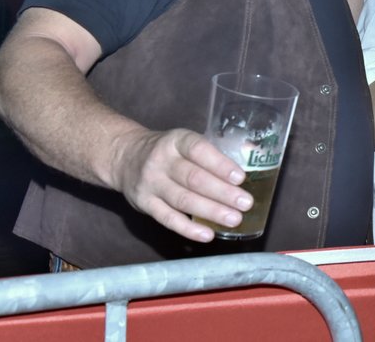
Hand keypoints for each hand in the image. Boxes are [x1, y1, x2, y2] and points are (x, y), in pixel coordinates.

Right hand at [108, 128, 252, 241]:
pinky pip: (168, 219)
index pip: (198, 150)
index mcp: (176, 141)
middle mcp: (161, 161)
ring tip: (235, 219)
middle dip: (222, 193)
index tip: (241, 177)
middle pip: (194, 179)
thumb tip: (249, 163)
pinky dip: (189, 229)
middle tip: (246, 203)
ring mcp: (151, 184)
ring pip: (183, 200)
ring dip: (211, 211)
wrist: (124, 157)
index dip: (220, 164)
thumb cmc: (168, 151)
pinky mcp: (144, 204)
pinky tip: (208, 234)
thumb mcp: (184, 141)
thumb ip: (210, 153)